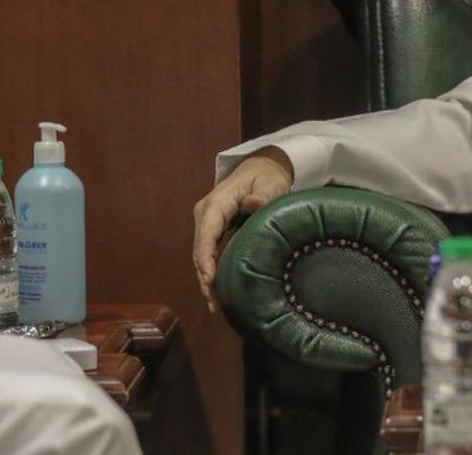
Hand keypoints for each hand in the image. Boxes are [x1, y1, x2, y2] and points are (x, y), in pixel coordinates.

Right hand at [192, 147, 292, 312]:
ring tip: (215, 304)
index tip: (210, 280)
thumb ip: (263, 196)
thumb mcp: (271, 184)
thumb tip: (252, 203)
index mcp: (217, 203)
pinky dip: (210, 271)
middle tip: (215, 303)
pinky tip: (217, 292)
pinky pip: (208, 252)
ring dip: (206, 279)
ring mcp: (206, 222)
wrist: (262, 167)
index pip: (207, 234)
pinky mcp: (211, 229)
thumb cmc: (268, 177)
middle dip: (205, 276)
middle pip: (200, 249)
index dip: (206, 259)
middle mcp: (205, 213)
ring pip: (201, 255)